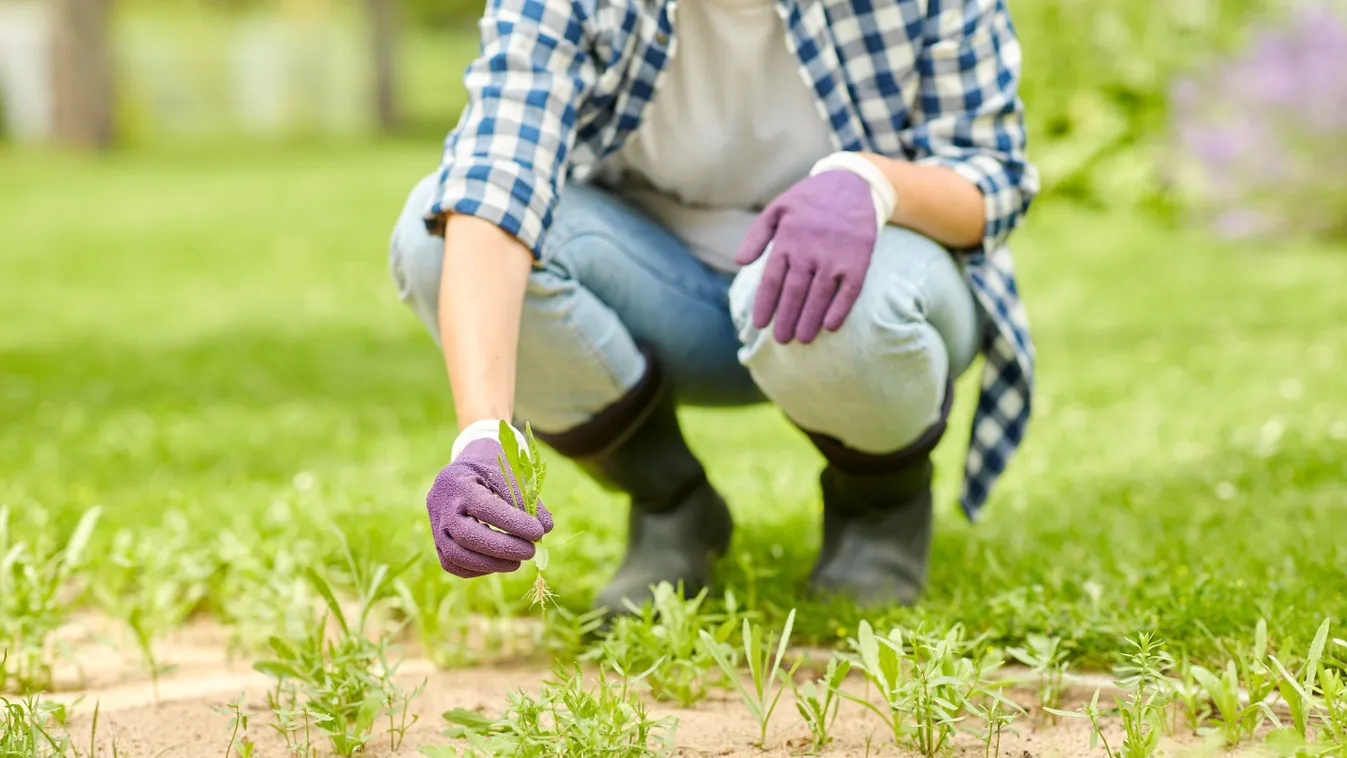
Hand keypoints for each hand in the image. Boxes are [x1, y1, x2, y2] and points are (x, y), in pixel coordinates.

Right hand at [425, 438, 553, 577]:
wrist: (463, 469)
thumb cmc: (490, 469)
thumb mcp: (508, 473)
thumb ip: (526, 498)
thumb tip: (546, 528)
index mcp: (458, 482)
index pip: (484, 508)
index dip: (512, 523)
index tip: (538, 532)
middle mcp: (440, 505)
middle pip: (466, 535)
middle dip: (502, 548)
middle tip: (530, 551)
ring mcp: (435, 525)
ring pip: (456, 555)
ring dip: (490, 564)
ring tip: (517, 562)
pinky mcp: (436, 541)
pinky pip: (452, 564)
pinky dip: (476, 569)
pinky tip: (499, 564)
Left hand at [735, 170, 879, 343]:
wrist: (852, 184)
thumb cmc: (810, 200)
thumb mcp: (778, 209)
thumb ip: (757, 235)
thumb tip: (739, 261)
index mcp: (787, 240)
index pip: (771, 280)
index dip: (765, 304)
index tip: (759, 324)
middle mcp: (810, 251)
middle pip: (794, 293)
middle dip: (786, 319)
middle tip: (781, 339)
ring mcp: (835, 257)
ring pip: (819, 295)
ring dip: (810, 320)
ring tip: (802, 339)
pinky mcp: (858, 260)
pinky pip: (849, 291)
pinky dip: (840, 309)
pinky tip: (831, 326)